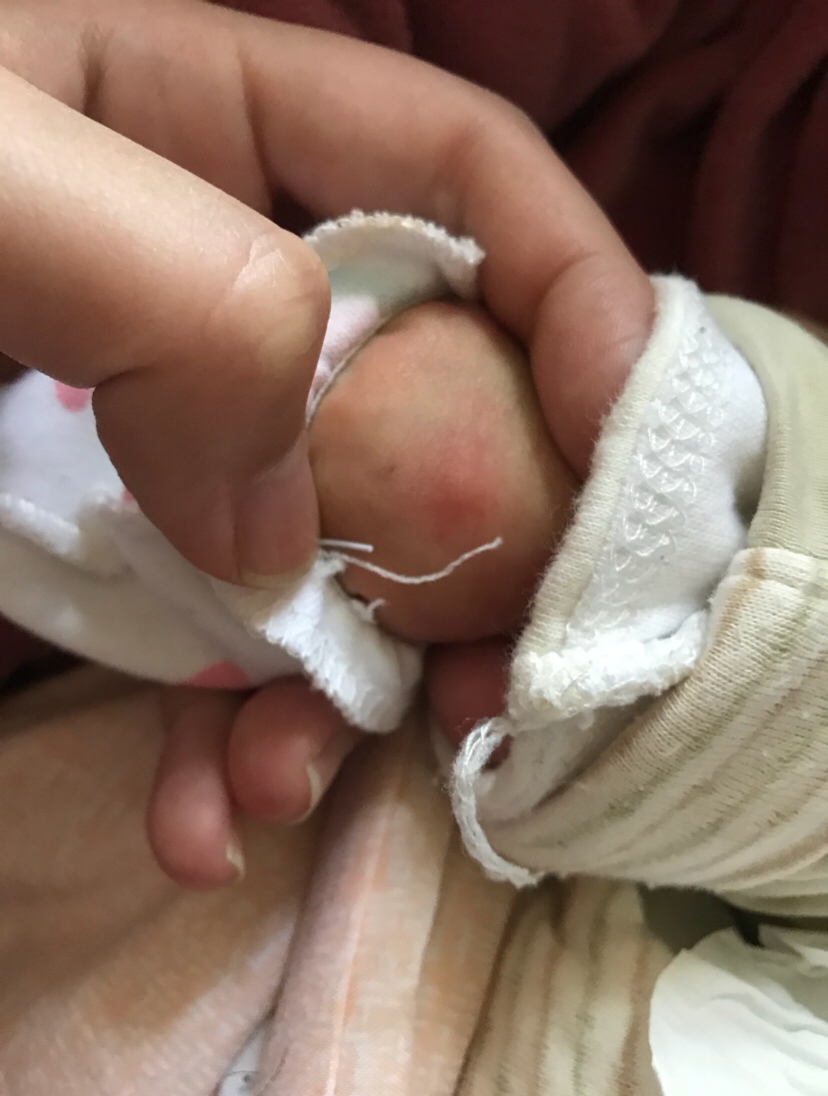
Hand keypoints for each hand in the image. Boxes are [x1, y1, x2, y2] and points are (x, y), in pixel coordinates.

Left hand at [0, 0, 652, 886]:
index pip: (462, 178)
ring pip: (332, 552)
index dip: (573, 290)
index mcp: (210, 128)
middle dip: (479, 545)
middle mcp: (217, 285)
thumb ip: (183, 296)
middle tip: (485, 671)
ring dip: (337, 687)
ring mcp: (166, 427)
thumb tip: (284, 521)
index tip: (618, 431)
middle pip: (432, 397)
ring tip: (298, 778)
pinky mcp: (107, 541)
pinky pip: (217, 636)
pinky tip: (210, 806)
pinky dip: (229, 737)